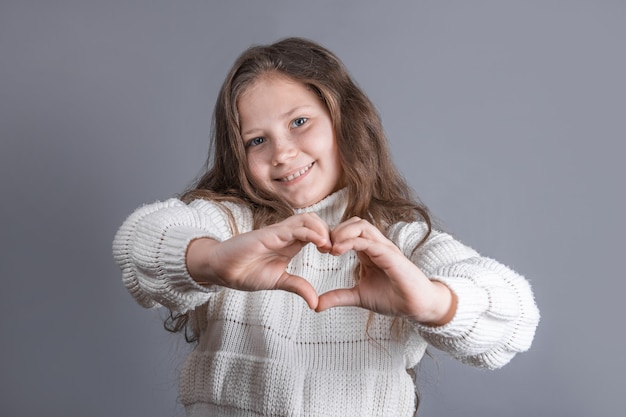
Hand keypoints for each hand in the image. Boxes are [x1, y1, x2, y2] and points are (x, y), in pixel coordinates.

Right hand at [186, 213, 331, 309]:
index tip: (338, 254)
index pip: (316, 232)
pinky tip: (320, 244)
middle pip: (315, 220)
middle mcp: (286, 234)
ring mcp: (278, 232)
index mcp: (291, 243)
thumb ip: (298, 287)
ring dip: (323, 230)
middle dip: (330, 231)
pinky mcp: (269, 234)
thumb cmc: (246, 272)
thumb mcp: (279, 282)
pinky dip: (311, 233)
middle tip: (338, 250)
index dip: (330, 239)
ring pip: (308, 219)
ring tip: (331, 247)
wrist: (222, 269)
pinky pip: (294, 228)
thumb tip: (315, 303)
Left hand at [316, 217, 456, 324]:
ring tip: (330, 247)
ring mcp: (384, 248)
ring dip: (342, 232)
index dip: (332, 236)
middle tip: (323, 246)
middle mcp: (376, 245)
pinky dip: (351, 242)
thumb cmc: (393, 299)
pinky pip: (368, 241)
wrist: (416, 307)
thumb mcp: (359, 297)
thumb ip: (339, 297)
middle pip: (354, 222)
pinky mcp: (390, 255)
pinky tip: (337, 251)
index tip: (320, 250)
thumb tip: (316, 305)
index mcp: (369, 251)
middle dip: (335, 230)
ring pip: (361, 225)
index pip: (349, 231)